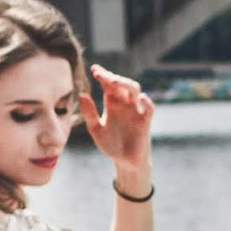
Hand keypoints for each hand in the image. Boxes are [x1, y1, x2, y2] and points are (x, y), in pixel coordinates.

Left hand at [81, 67, 154, 188]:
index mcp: (112, 104)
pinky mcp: (145, 122)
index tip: (94, 69)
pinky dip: (147, 102)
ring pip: (135, 91)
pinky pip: (149, 109)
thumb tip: (81, 94)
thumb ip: (89, 113)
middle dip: (112, 78)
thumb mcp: (96, 129)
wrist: (125, 162)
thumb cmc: (110, 144)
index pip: (108, 85)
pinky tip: (141, 98)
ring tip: (115, 81)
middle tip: (101, 75)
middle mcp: (124, 104)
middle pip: (121, 84)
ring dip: (126, 84)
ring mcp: (136, 111)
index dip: (103, 75)